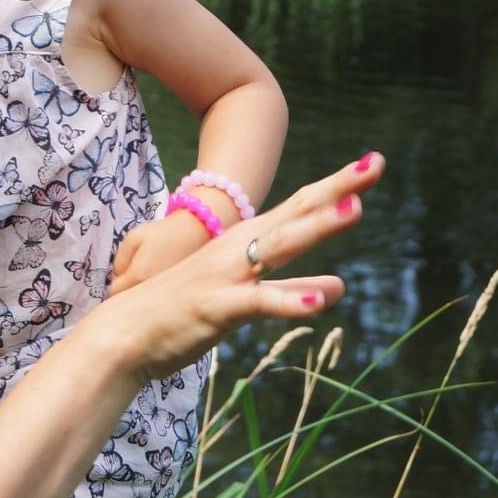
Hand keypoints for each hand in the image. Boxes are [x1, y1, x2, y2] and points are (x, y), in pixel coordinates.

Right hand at [101, 152, 385, 386]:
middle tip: (375, 164)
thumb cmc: (178, 313)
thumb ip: (291, 291)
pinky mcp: (216, 307)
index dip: (336, 187)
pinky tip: (319, 303)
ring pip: (279, 248)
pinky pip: (257, 302)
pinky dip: (287, 301)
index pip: (299, 209)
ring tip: (356, 210)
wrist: (122, 334)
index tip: (372, 164)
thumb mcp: (242, 298)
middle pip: (296, 214)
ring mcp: (228, 275)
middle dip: (336, 190)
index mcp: (245, 245)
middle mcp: (240, 251)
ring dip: (316, 228)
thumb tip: (338, 287)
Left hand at [110, 210, 204, 294]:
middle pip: (128, 301)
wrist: (197, 232)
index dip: (115, 282)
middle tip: (135, 273)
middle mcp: (151, 291)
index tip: (122, 272)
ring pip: (144, 302)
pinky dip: (156, 294)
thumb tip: (117, 277)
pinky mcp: (176, 295)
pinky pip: (158, 300)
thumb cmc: (163, 232)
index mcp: (138, 276)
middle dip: (127, 290)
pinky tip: (163, 280)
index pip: (114, 292)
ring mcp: (166, 296)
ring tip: (151, 274)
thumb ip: (119, 260)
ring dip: (141, 293)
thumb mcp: (133, 238)